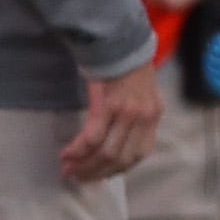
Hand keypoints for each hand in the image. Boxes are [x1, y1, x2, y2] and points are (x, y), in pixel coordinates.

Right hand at [63, 63, 162, 182]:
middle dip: (96, 172)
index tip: (100, 176)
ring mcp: (128, 112)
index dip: (118, 169)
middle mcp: (144, 117)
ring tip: (68, 169)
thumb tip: (115, 145)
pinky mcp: (109, 105)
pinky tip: (66, 155)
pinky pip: (92, 136)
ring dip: (84, 165)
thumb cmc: (125, 69)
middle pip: (120, 158)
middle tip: (77, 177)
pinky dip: (77, 150)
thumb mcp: (140, 96)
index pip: (139, 155)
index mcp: (153, 116)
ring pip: (106, 151)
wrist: (118, 42)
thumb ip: (133, 119)